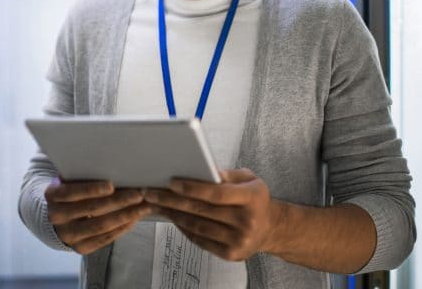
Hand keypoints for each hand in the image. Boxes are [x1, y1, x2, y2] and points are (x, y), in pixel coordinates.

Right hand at [45, 179, 152, 254]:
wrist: (54, 216)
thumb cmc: (70, 189)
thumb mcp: (69, 179)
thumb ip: (84, 174)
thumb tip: (116, 168)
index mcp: (52, 196)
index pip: (71, 192)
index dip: (91, 189)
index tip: (112, 185)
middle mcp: (57, 217)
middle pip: (91, 209)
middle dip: (118, 201)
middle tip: (139, 194)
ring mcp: (68, 236)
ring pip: (101, 226)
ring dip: (125, 216)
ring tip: (143, 207)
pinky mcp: (80, 248)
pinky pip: (104, 239)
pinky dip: (121, 228)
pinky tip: (134, 219)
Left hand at [144, 168, 277, 261]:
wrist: (270, 228)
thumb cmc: (254, 199)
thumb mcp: (249, 179)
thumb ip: (226, 174)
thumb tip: (201, 167)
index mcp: (252, 197)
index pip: (216, 193)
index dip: (191, 188)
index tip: (170, 182)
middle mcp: (247, 221)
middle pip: (202, 210)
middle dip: (172, 200)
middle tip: (151, 192)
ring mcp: (239, 240)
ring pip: (197, 226)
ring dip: (173, 214)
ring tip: (156, 204)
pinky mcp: (231, 254)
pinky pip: (200, 240)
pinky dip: (183, 228)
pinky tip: (172, 217)